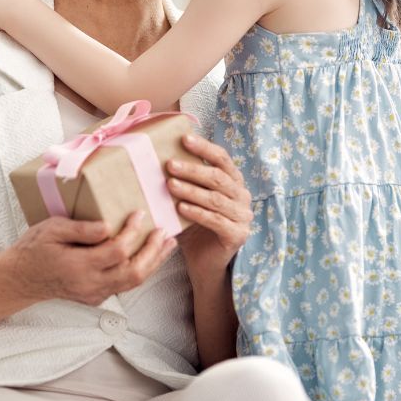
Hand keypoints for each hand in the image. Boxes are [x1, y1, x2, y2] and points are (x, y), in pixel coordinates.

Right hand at [4, 212, 177, 306]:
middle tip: (164, 232)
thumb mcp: (52, 230)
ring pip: (133, 282)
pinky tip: (148, 256)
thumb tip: (107, 226)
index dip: (132, 232)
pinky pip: (124, 285)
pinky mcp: (96, 297)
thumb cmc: (34, 249)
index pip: (117, 250)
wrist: (22, 279)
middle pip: (134, 272)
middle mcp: (90, 284)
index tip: (139, 214)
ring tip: (167, 244)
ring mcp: (94, 294)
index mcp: (79, 265)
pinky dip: (140, 270)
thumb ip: (81, 229)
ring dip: (153, 262)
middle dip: (153, 252)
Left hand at [167, 134, 252, 283]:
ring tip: (170, 184)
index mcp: (233, 182)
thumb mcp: (189, 199)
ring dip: (191, 190)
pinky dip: (197, 213)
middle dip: (193, 169)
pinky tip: (180, 208)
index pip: (222, 158)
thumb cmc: (194, 227)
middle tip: (169, 165)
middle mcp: (242, 196)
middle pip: (218, 177)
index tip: (184, 138)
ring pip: (216, 199)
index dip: (204, 148)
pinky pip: (216, 220)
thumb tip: (157, 155)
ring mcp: (243, 217)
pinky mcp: (238, 235)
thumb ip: (184, 180)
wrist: (204, 263)